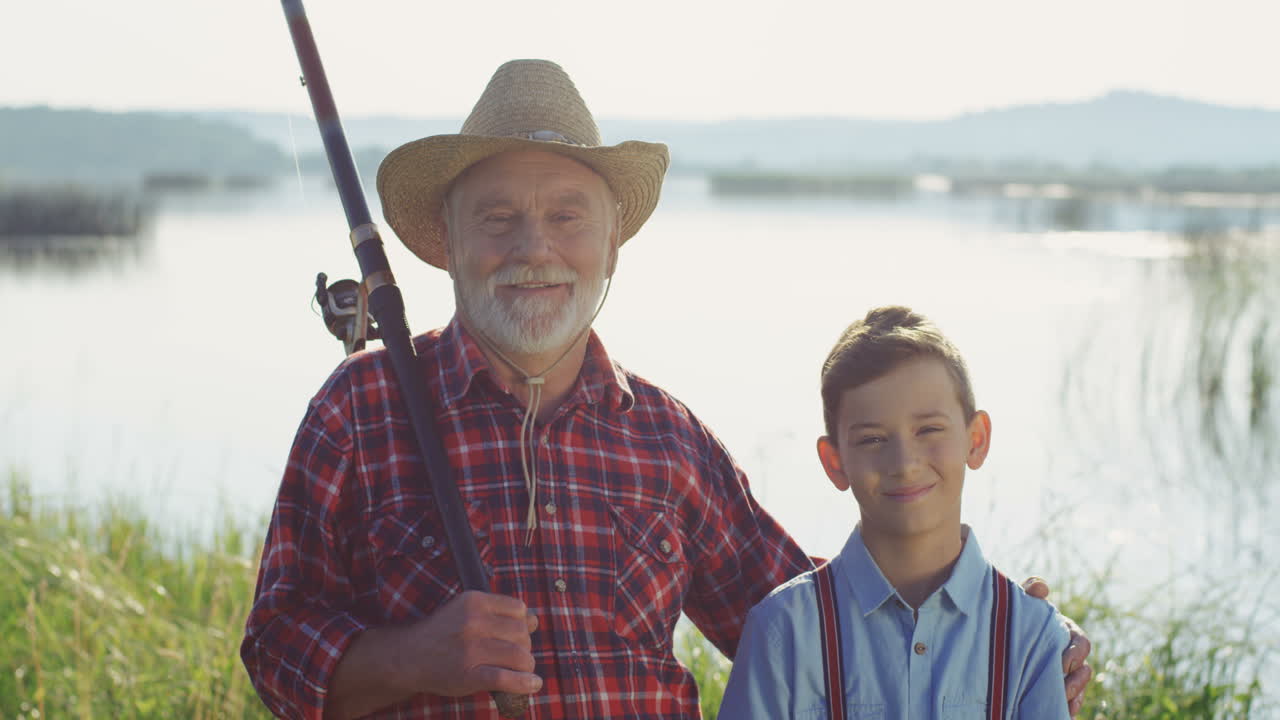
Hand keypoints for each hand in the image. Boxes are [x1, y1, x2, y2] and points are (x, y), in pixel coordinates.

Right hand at [394, 590, 541, 698]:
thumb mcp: (464, 610)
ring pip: (520, 655)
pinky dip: (524, 683)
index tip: (516, 634)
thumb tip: (534, 620)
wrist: (408, 656)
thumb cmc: (442, 634)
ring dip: (526, 665)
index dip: (523, 623)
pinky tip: (532, 684)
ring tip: (520, 670)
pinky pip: (506, 678)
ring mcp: (471, 649)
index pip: (519, 609)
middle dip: (524, 645)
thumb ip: (497, 612)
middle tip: (514, 655)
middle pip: (522, 633)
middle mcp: (474, 622)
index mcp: (474, 601)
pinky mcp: (469, 674)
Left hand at [1023, 576, 1092, 717]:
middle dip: (1075, 679)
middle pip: (1083, 669)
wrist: (989, 641)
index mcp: (1063, 632)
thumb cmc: (1010, 617)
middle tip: (1062, 687)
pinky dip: (1067, 708)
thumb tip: (1041, 587)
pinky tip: (1063, 712)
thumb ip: (1029, 590)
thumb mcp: (1017, 602)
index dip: (1075, 652)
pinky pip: (1070, 703)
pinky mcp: (1054, 690)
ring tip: (1061, 701)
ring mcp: (1063, 674)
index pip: (1080, 642)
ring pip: (1078, 688)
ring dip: (1073, 695)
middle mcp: (1067, 655)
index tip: (1063, 662)